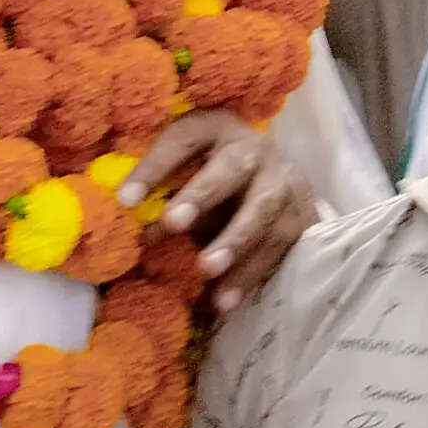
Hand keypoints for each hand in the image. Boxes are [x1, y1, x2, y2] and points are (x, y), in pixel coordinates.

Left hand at [124, 110, 316, 315]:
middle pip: (232, 168)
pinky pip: (281, 245)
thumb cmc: (213, 177)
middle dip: (202, 195)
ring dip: (234, 243)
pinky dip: (252, 273)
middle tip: (172, 223)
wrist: (274, 181)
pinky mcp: (303, 215)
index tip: (125, 200)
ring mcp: (284, 180)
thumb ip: (165, 199)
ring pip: (262, 210)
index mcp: (216, 128)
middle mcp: (254, 149)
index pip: (182, 139)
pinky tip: (226, 299)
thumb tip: (139, 230)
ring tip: (205, 271)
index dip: (153, 166)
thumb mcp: (189, 174)